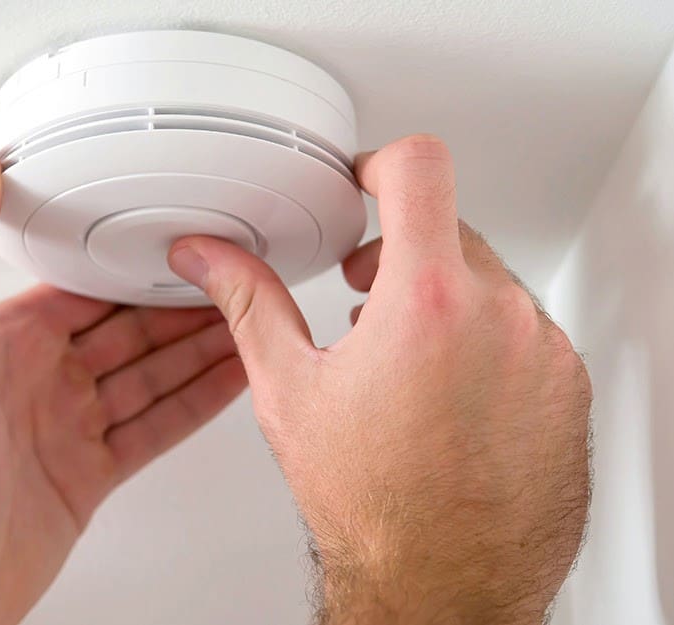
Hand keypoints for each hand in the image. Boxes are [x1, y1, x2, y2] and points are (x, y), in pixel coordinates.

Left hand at [0, 152, 246, 623]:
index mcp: (8, 341)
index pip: (85, 286)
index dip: (135, 263)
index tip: (176, 240)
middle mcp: (41, 379)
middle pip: (130, 329)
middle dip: (182, 304)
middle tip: (235, 279)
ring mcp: (69, 426)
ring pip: (152, 374)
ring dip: (200, 348)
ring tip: (248, 322)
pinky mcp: (91, 471)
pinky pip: (157, 426)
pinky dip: (197, 403)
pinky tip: (228, 381)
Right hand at [168, 135, 591, 623]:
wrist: (443, 585)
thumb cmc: (372, 505)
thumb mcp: (290, 390)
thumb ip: (250, 303)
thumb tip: (210, 258)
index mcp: (426, 303)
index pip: (420, 169)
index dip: (382, 163)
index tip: (367, 182)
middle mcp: (501, 317)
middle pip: (450, 229)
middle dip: (402, 253)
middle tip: (365, 301)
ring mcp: (544, 352)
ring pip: (489, 283)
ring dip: (445, 303)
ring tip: (404, 362)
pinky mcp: (567, 386)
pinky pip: (526, 332)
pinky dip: (486, 343)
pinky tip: (448, 397)